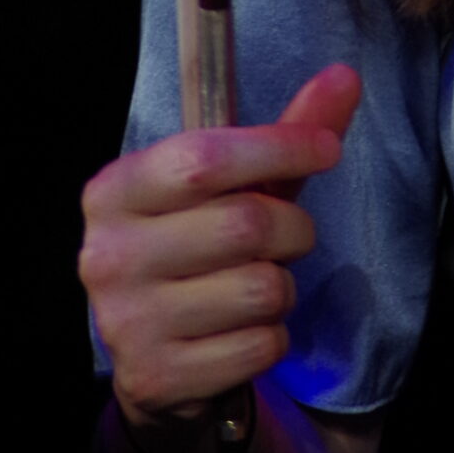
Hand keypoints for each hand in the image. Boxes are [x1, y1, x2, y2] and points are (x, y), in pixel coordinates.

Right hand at [80, 65, 362, 431]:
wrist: (157, 359)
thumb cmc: (200, 249)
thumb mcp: (233, 186)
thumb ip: (284, 134)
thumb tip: (345, 77)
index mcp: (115, 191)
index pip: (206, 160)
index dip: (279, 147)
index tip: (327, 147)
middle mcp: (108, 255)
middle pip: (244, 224)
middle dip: (293, 227)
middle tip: (290, 234)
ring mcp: (126, 321)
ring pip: (259, 289)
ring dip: (282, 286)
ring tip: (257, 284)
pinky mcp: (155, 376)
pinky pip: (258, 345)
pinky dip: (272, 335)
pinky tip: (243, 329)